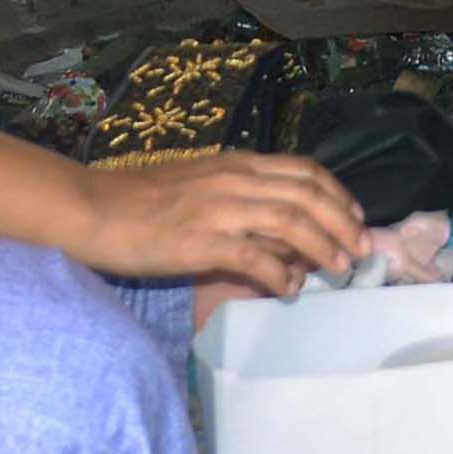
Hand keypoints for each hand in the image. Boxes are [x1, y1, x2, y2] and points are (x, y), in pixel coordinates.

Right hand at [68, 151, 366, 297]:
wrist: (91, 208)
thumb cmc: (139, 199)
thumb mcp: (199, 184)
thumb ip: (238, 197)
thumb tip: (277, 229)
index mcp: (237, 164)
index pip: (304, 170)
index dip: (337, 194)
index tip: (356, 217)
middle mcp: (235, 180)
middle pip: (308, 195)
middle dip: (343, 223)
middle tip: (360, 250)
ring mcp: (219, 209)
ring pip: (291, 221)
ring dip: (323, 247)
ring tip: (339, 269)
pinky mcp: (200, 241)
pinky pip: (254, 257)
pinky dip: (279, 273)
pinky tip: (288, 289)